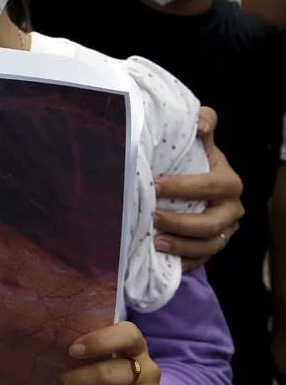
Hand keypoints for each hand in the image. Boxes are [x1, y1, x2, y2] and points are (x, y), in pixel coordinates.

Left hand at [59, 321, 160, 384]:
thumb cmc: (107, 371)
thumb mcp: (103, 357)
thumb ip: (90, 349)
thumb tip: (53, 342)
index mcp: (137, 346)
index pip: (127, 335)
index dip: (99, 341)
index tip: (72, 351)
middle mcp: (149, 370)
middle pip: (106, 373)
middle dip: (73, 381)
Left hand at [153, 107, 243, 270]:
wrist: (198, 186)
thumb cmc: (194, 162)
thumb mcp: (200, 142)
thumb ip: (203, 123)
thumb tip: (201, 123)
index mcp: (229, 182)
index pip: (210, 186)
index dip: (183, 187)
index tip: (155, 185)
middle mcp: (231, 209)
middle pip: (211, 223)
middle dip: (180, 222)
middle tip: (152, 216)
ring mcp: (225, 231)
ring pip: (208, 245)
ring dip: (181, 245)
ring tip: (155, 241)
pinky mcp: (214, 247)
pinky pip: (202, 260)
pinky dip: (184, 260)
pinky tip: (162, 257)